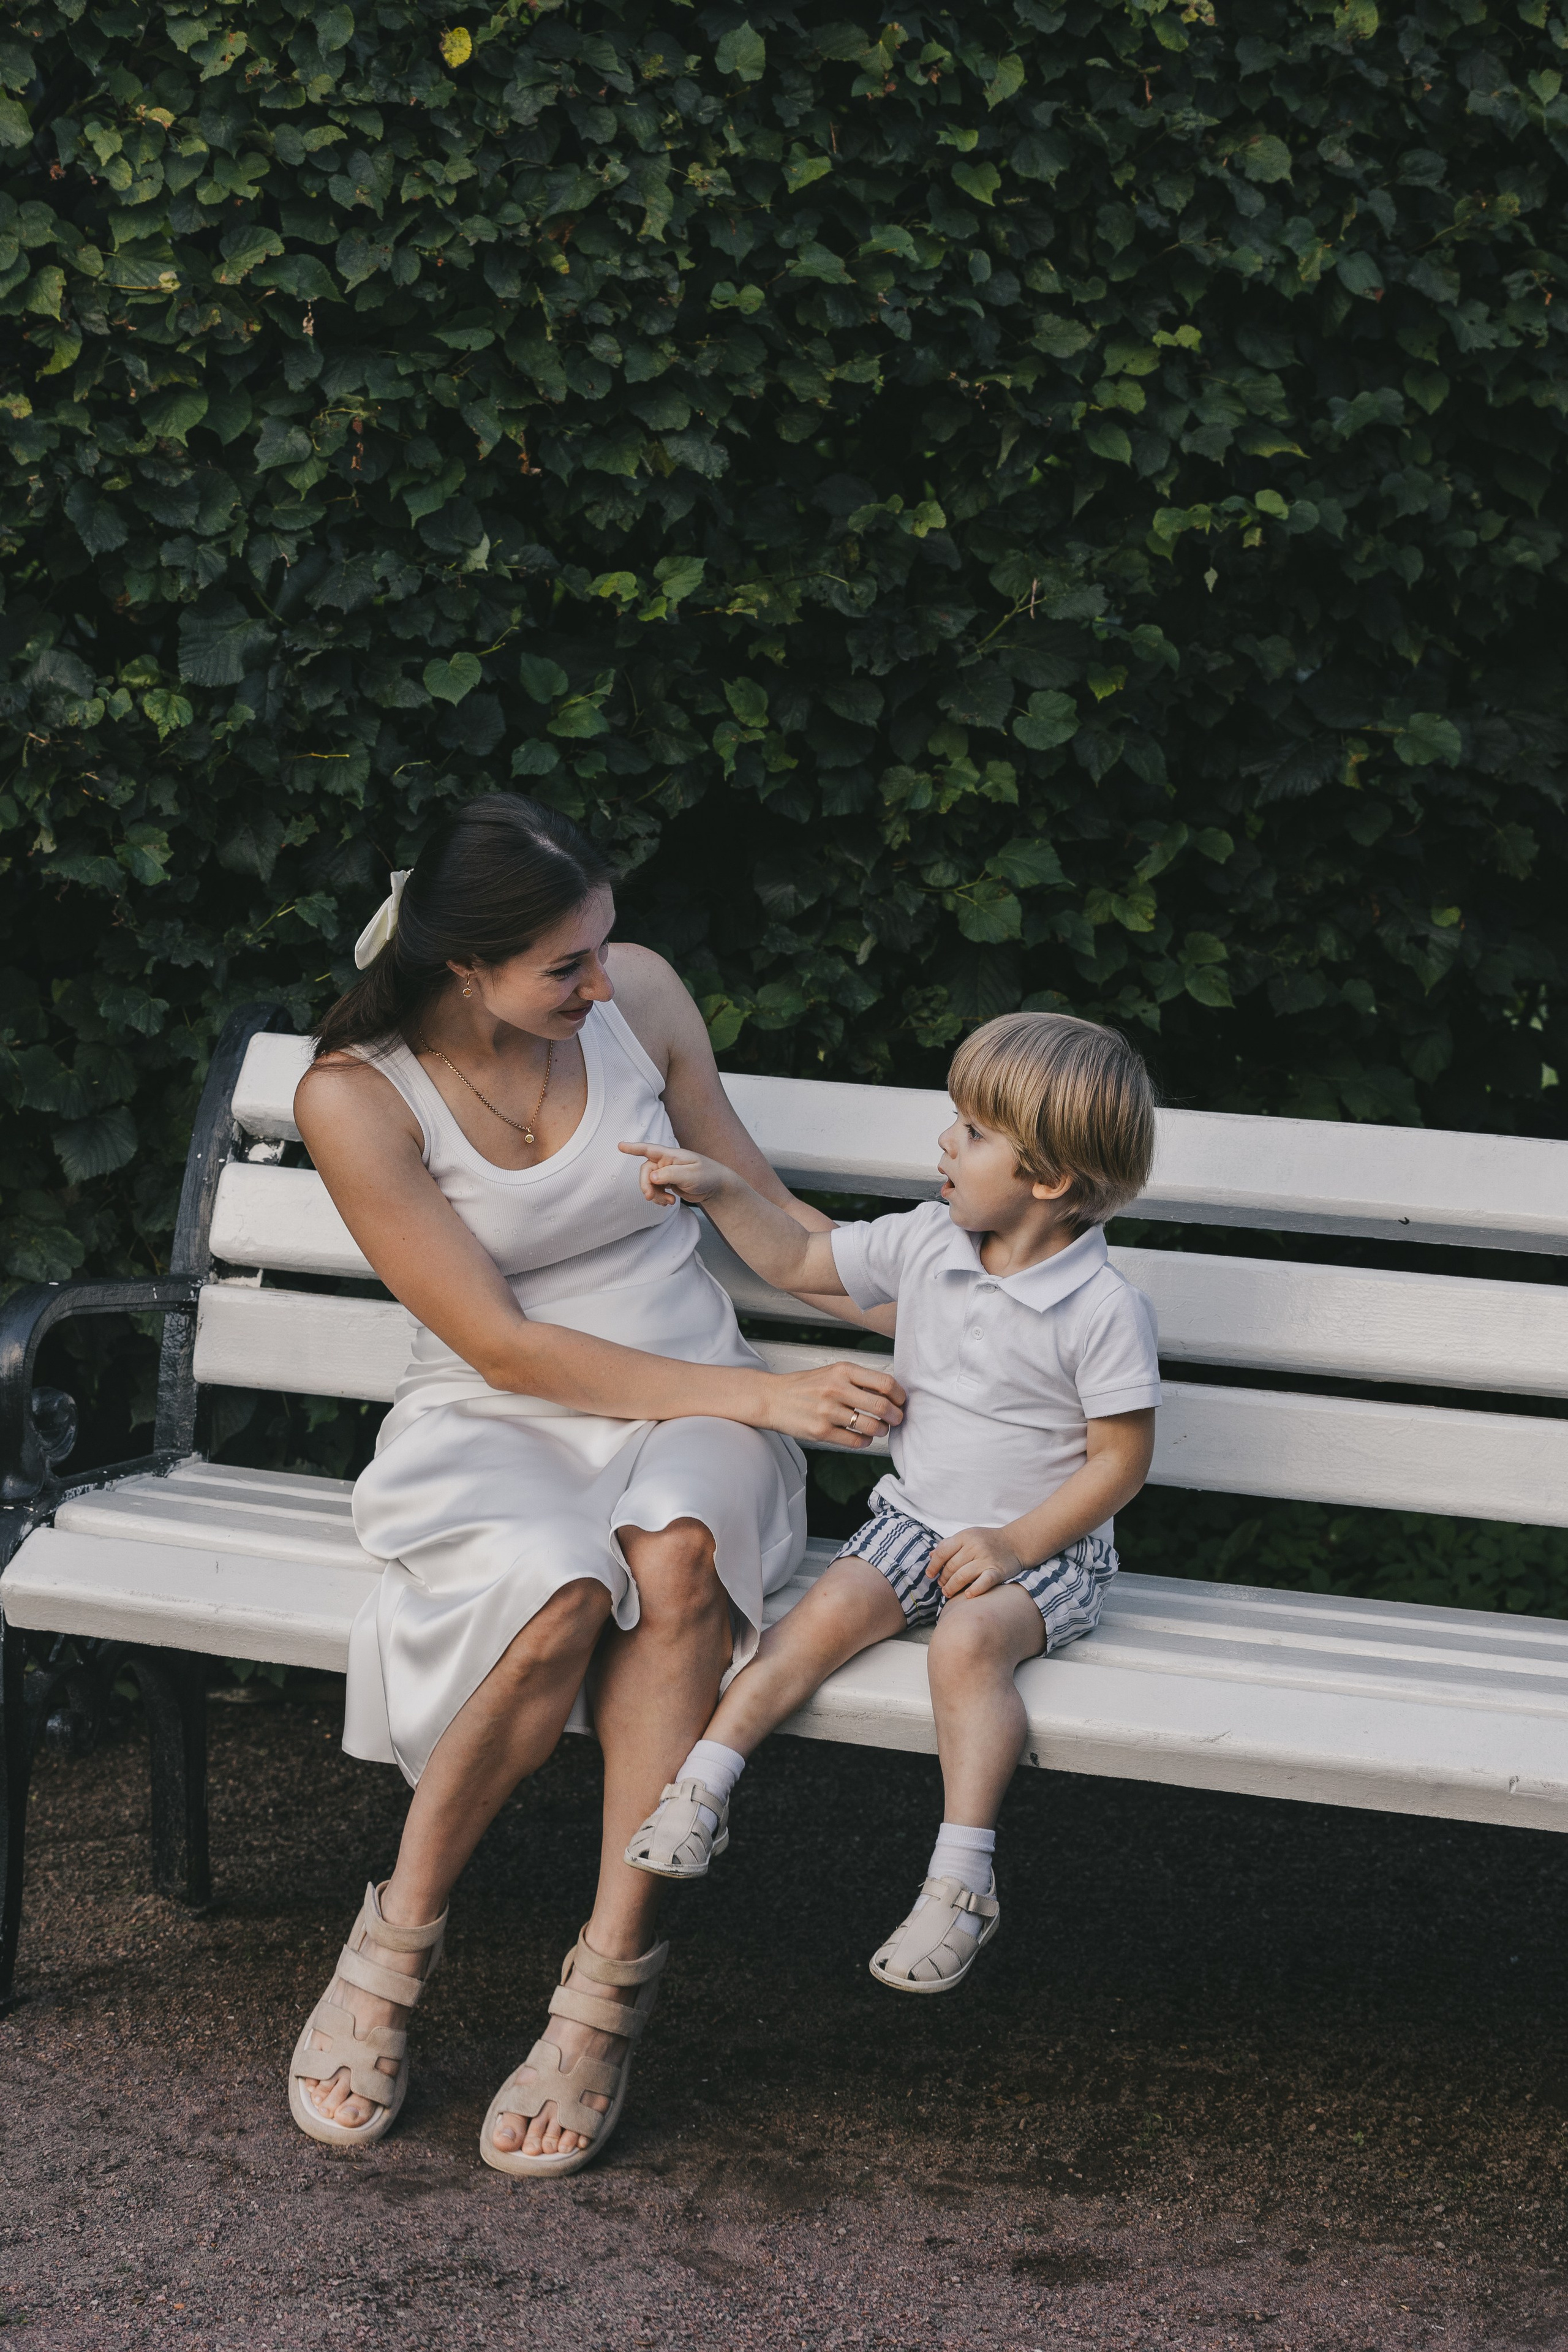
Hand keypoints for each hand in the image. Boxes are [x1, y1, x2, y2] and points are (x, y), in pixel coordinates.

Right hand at [619, 1139, 724, 1206]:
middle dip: (645, 1185)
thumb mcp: (691, 1175)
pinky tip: (669, 1202)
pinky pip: (655, 1190)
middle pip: (646, 1171)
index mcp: (671, 1155)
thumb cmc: (707, 1175)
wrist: (716, 1186)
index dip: (633, 1148)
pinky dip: (659, 1198)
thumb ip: (671, 1175)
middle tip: (649, 1197)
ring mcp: (666, 1173)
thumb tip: (652, 1177)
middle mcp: (666, 1162)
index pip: (649, 1149)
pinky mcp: (668, 1183)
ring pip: (649, 1183)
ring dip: (654, 1195)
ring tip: (668, 1202)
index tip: (620, 1146)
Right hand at [757, 1359, 904, 1448]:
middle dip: (896, 1416)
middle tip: (897, 1419)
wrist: (773, 1398)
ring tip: (880, 1429)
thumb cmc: (806, 1386)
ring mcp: (827, 1411)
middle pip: (882, 1406)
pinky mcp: (820, 1431)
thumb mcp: (833, 1373)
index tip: (901, 1401)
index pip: (885, 1382)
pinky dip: (865, 1441)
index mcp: (843, 1371)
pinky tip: (863, 1437)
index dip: (899, 1395)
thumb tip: (891, 1393)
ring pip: (870, 1426)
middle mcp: (836, 1389)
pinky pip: (855, 1441)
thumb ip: (859, 1380)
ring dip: (881, 1431)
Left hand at [926, 1525, 1024, 1600]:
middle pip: (951, 1566)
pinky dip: (975, 1590)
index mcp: (965, 1537)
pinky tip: (968, 1595)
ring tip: (947, 1593)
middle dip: (943, 1579)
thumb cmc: (988, 1541)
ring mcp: (987, 1559)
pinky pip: (984, 1582)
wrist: (1016, 1542)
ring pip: (963, 1576)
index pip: (943, 1552)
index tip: (930, 1575)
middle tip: (942, 1586)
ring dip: (952, 1587)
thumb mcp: (968, 1537)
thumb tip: (930, 1556)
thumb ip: (949, 1545)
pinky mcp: (998, 1571)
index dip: (933, 1565)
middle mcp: (975, 1547)